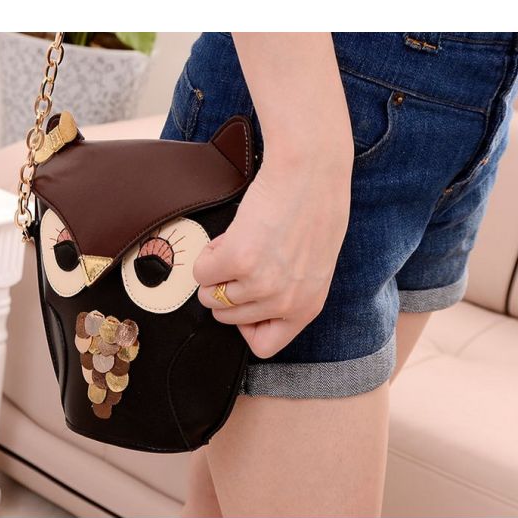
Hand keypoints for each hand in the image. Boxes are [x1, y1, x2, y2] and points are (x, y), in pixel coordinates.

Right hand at [194, 148, 352, 357]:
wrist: (311, 171)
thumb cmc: (316, 211)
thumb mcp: (313, 267)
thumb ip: (288, 293)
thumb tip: (248, 304)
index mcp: (307, 307)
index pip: (264, 346)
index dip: (247, 324)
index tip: (247, 301)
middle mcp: (284, 302)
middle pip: (227, 318)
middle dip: (227, 289)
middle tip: (243, 260)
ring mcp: (260, 283)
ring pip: (210, 296)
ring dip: (216, 271)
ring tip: (239, 244)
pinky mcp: (238, 258)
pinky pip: (201, 271)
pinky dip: (207, 253)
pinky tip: (231, 235)